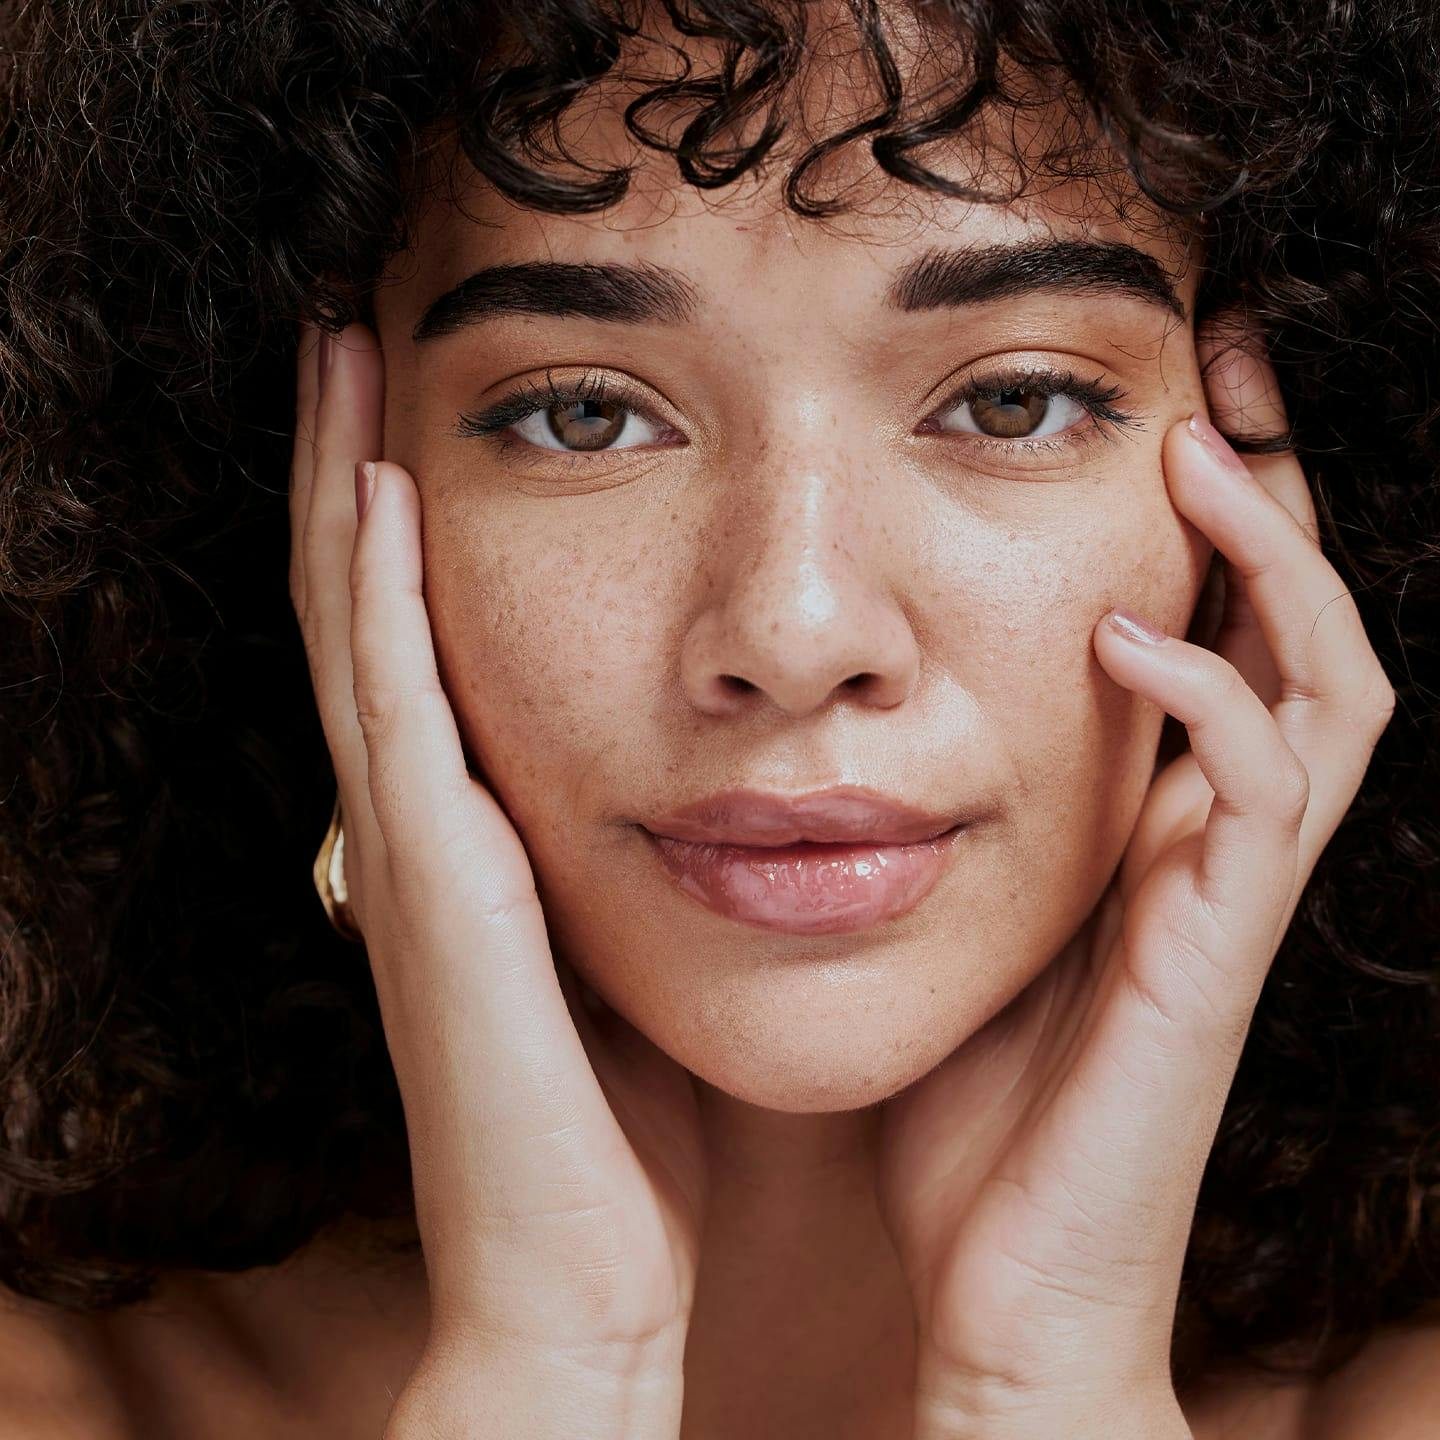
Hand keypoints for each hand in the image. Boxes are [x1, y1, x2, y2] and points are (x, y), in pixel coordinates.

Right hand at [288, 321, 706, 1434]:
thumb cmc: (623, 1137)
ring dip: (343, 491)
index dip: (400, 518)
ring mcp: (413, 856)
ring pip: (358, 630)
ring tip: (338, 355)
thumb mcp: (633, 966)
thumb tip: (703, 786)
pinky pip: (397, 713)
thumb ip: (633, 870)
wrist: (580, 1284)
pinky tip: (381, 489)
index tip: (421, 394)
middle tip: (349, 324)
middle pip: (367, 604)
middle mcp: (423, 828)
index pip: (422, 638)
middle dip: (349, 463)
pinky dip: (376, 597)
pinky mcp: (434, 893)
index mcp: (478, 838)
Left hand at [874, 322, 1395, 1438]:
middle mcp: (1214, 841)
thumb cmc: (967, 1104)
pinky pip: (1265, 798)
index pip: (1216, 629)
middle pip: (1304, 626)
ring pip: (1328, 686)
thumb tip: (844, 718)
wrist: (1003, 1276)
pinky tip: (1125, 635)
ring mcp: (1228, 895)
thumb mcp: (949, 919)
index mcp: (1148, 822)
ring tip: (1200, 456)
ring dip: (1277, 561)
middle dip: (1277, 492)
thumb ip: (942, 821)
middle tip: (1226, 364)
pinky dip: (1210, 699)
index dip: (1209, 515)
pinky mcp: (1215, 956)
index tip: (1157, 396)